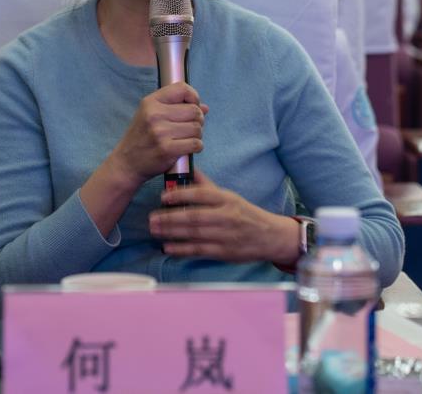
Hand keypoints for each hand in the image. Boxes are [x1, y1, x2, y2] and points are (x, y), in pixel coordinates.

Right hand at [107, 82, 208, 186]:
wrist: (126, 163)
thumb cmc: (142, 137)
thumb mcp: (151, 115)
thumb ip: (177, 107)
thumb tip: (204, 108)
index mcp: (151, 102)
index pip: (182, 89)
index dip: (194, 97)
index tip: (192, 106)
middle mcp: (155, 114)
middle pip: (194, 111)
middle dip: (198, 120)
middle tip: (190, 127)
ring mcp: (160, 132)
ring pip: (197, 128)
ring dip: (197, 135)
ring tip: (186, 138)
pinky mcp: (167, 149)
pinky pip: (196, 144)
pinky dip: (196, 147)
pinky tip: (188, 148)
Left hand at [148, 171, 299, 266]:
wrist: (270, 236)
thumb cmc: (245, 214)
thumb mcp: (229, 196)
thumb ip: (207, 186)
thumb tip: (189, 169)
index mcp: (227, 199)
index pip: (202, 194)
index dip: (181, 194)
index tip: (163, 196)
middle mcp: (226, 216)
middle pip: (194, 216)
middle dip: (170, 218)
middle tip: (151, 218)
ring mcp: (225, 235)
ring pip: (194, 234)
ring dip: (172, 233)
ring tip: (155, 230)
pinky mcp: (224, 252)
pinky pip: (199, 250)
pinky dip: (182, 249)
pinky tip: (168, 247)